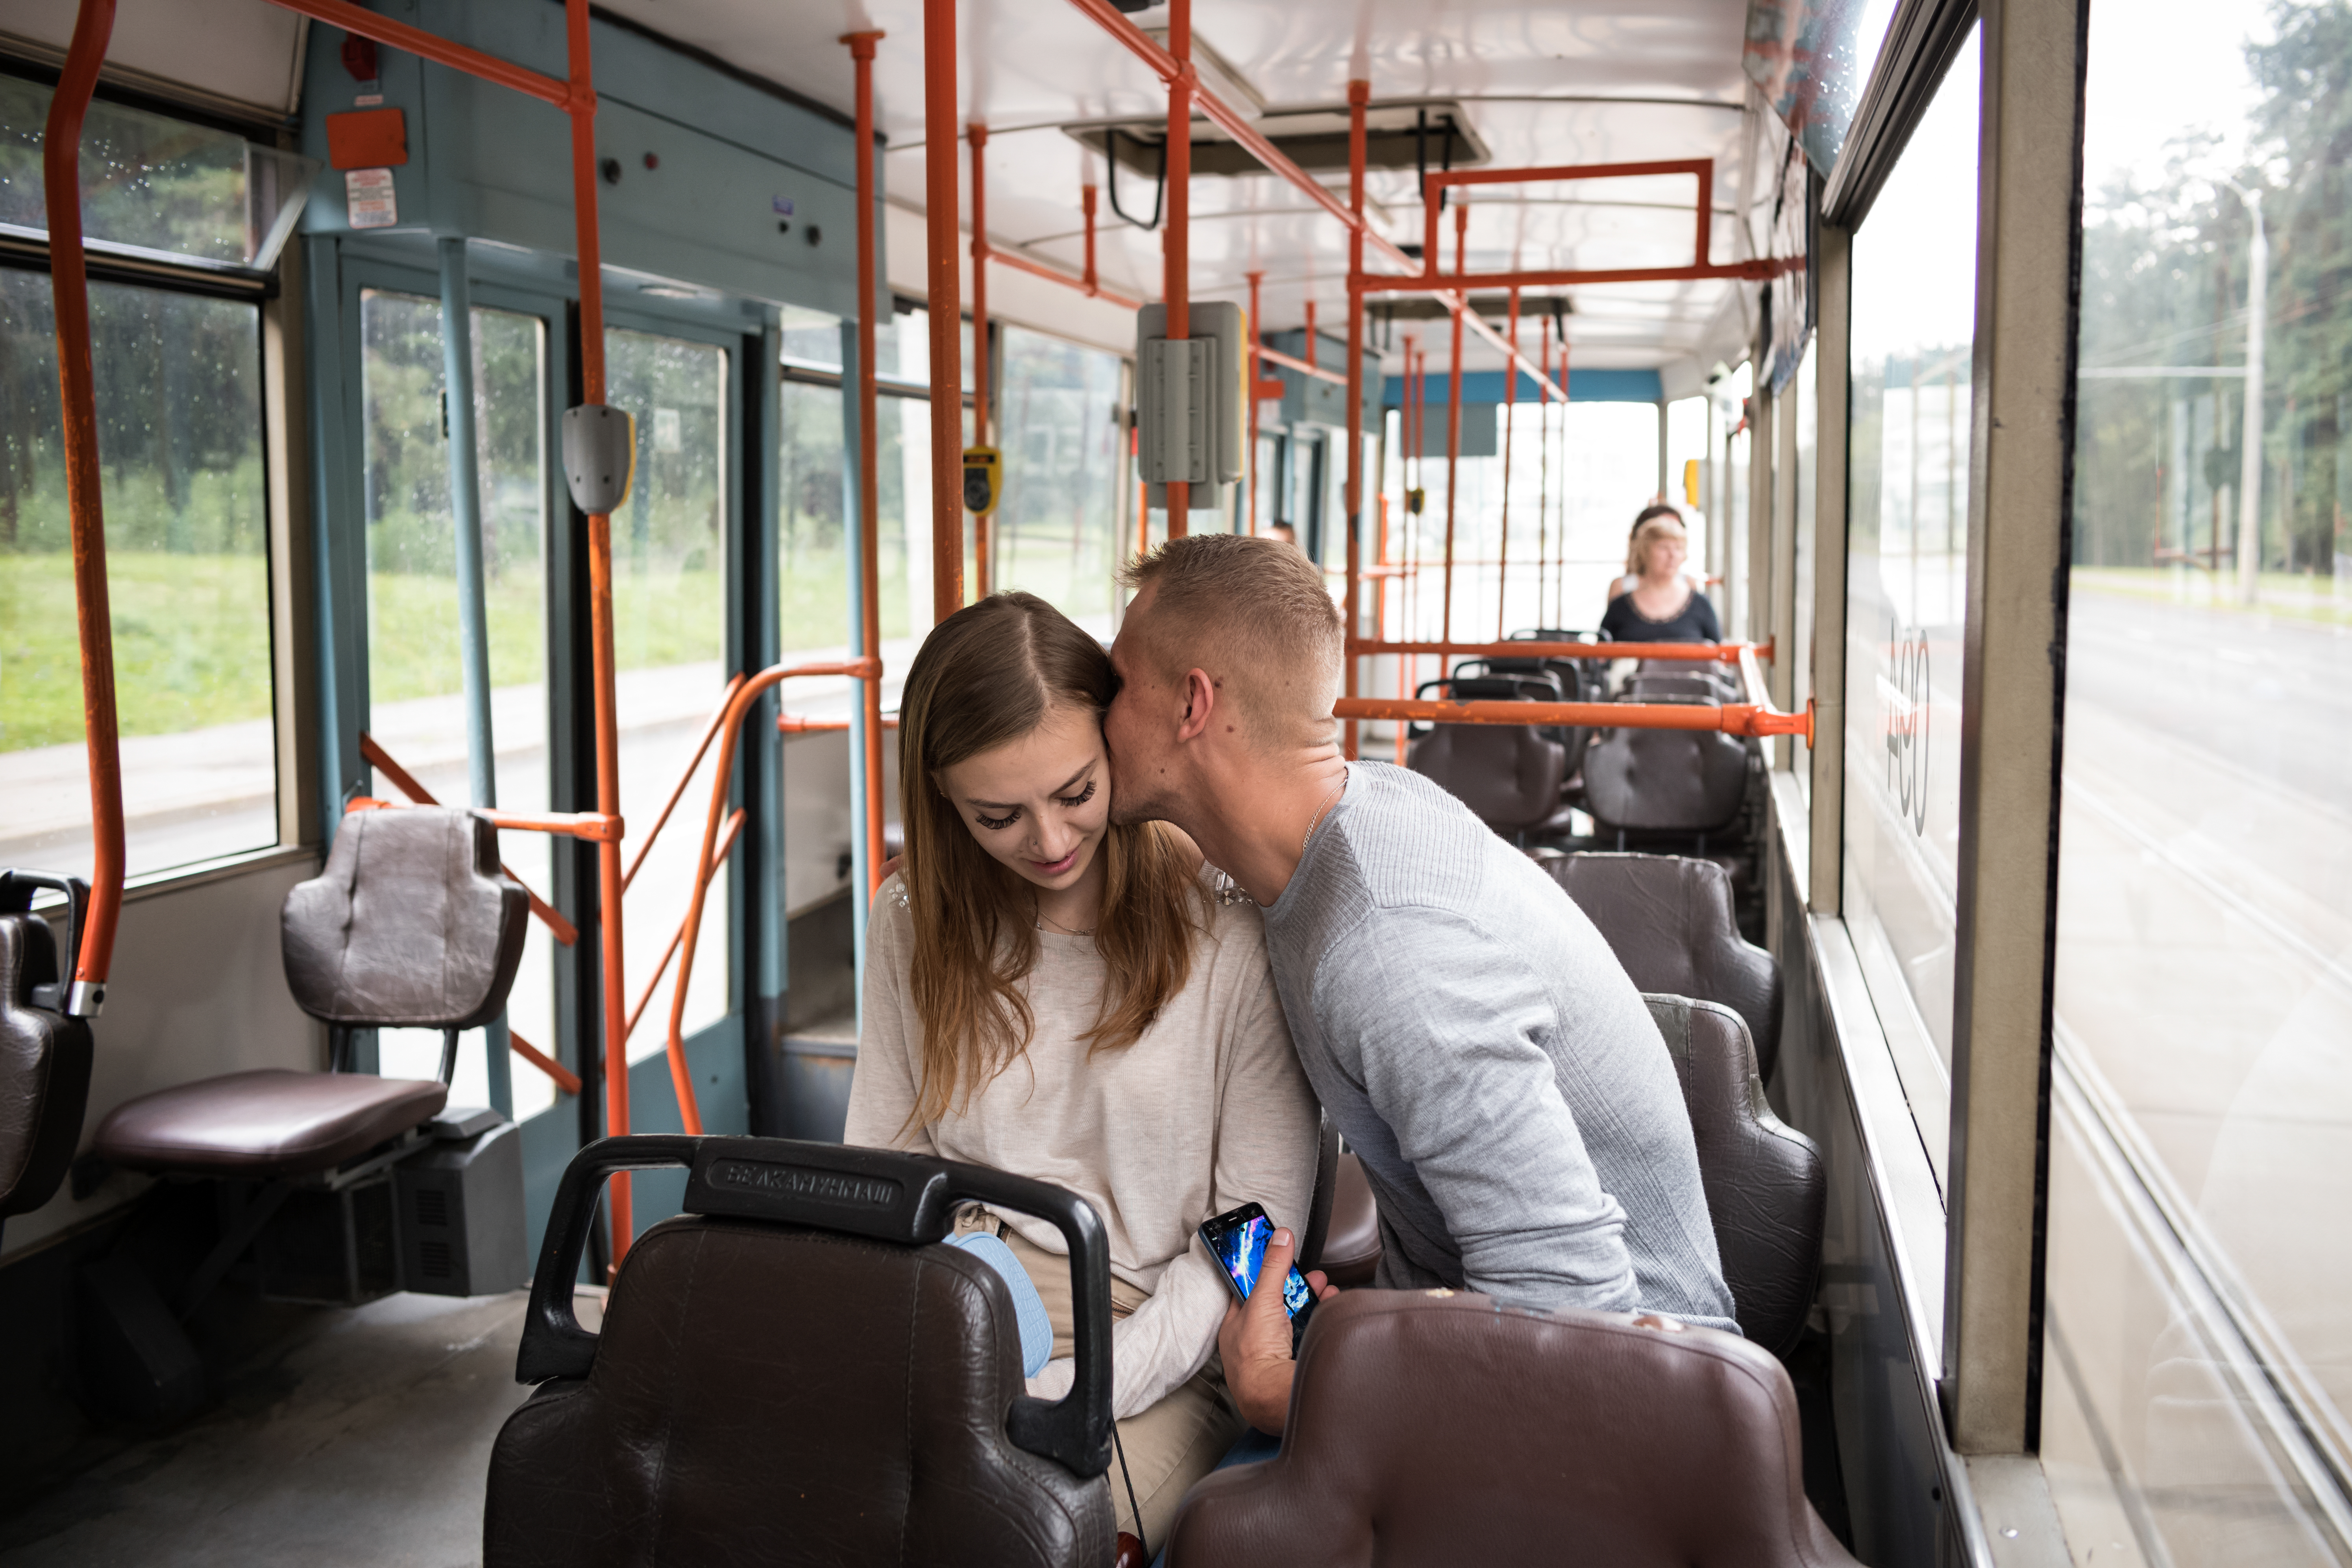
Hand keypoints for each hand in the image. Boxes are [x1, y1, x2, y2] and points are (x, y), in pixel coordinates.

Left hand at [1215, 1228, 1335, 1435]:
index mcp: (1236, 1325)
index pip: (1248, 1291)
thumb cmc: (1256, 1356)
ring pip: (1296, 1321)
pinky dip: (1321, 1322)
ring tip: (1326, 1289)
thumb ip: (1273, 1267)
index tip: (1280, 1259)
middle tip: (1312, 1276)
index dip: (1265, 1273)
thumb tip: (1280, 1237)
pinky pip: (1310, 1336)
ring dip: (1313, 1303)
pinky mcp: (1295, 1363)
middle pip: (1278, 1305)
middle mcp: (1254, 1340)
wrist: (1274, 1397)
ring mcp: (1275, 1354)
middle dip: (1298, 1287)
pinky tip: (1331, 1310)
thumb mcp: (1263, 1299)